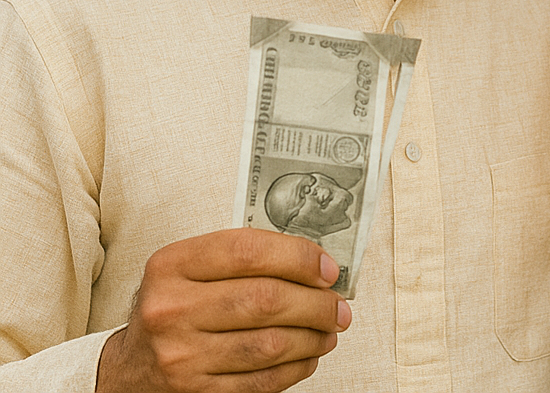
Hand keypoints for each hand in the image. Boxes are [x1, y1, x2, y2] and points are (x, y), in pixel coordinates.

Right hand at [96, 229, 350, 392]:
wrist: (128, 371)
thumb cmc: (175, 307)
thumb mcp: (191, 268)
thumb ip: (242, 258)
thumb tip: (315, 265)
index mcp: (172, 265)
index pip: (248, 251)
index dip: (298, 257)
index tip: (328, 268)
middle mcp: (171, 309)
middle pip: (265, 300)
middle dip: (316, 303)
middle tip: (340, 305)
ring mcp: (181, 357)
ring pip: (269, 345)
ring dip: (312, 337)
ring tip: (330, 329)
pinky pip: (260, 383)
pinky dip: (295, 368)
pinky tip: (308, 356)